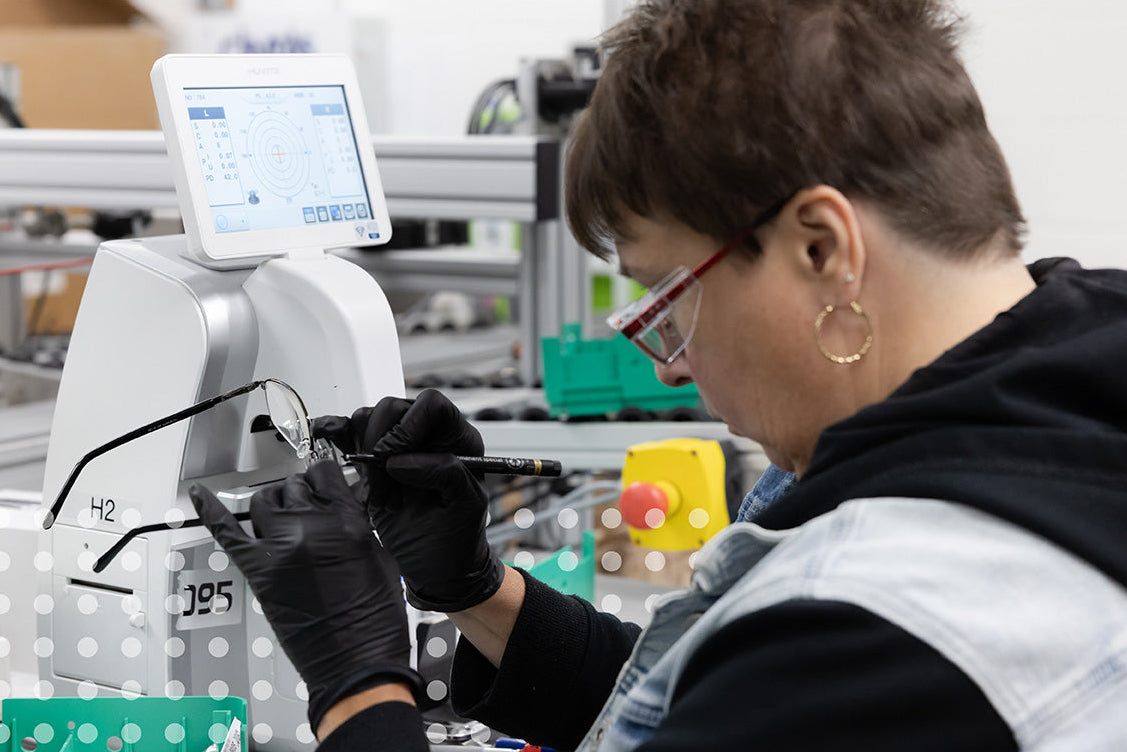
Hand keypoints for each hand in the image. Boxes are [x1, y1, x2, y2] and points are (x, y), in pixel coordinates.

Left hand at [189, 461, 420, 730]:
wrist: (355, 663)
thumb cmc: (373, 618)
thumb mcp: (378, 556)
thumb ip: (355, 523)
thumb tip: (341, 507)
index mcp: (346, 521)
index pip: (325, 474)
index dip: (324, 477)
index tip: (323, 484)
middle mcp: (309, 527)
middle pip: (293, 486)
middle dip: (301, 494)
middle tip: (307, 510)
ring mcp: (279, 548)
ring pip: (262, 501)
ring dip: (273, 504)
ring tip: (282, 517)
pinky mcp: (258, 571)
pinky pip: (226, 532)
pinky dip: (210, 510)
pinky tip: (201, 494)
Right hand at [314, 389, 503, 611]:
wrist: (435, 566)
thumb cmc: (457, 538)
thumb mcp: (466, 507)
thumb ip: (445, 474)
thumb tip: (402, 460)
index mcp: (457, 440)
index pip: (432, 406)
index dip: (409, 425)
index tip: (395, 458)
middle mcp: (427, 435)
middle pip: (393, 408)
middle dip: (381, 444)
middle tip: (385, 481)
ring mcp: (397, 446)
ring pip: (368, 419)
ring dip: (365, 454)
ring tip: (381, 494)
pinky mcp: (372, 462)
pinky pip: (350, 434)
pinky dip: (337, 432)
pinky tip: (328, 434)